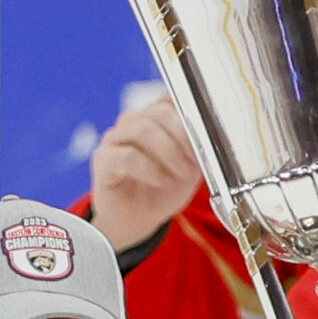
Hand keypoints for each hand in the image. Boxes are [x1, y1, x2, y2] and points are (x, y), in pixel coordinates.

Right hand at [89, 96, 203, 253]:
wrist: (137, 221)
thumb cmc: (162, 190)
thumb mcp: (190, 167)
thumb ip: (198, 148)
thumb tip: (214, 136)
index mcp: (155, 118)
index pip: (171, 98)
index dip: (192, 114)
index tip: (207, 136)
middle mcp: (133, 121)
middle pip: (159, 111)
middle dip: (183, 136)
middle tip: (194, 161)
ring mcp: (115, 138)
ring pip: (142, 129)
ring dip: (169, 152)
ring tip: (181, 173)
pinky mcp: (103, 159)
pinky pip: (126, 156)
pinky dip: (150, 169)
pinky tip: (162, 181)